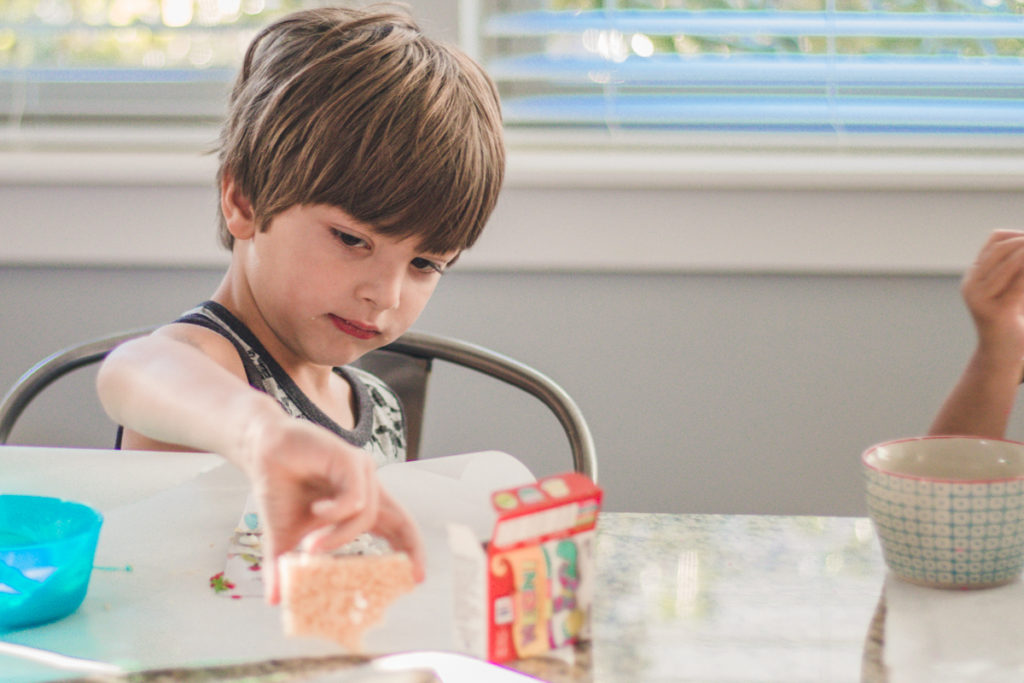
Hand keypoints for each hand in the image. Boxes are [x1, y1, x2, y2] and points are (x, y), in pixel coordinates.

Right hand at [239, 417, 424, 603]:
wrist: (259, 451)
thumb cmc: (279, 489)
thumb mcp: (284, 535)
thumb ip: (283, 567)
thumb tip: (273, 602)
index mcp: (358, 505)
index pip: (395, 529)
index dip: (409, 552)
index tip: (416, 580)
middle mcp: (367, 489)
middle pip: (402, 520)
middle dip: (411, 548)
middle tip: (412, 577)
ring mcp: (361, 472)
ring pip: (366, 516)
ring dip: (339, 537)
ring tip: (311, 548)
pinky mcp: (351, 459)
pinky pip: (355, 497)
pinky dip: (336, 512)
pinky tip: (316, 511)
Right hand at [961, 229, 1023, 365]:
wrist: (1001, 354)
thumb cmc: (1011, 320)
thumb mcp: (1011, 288)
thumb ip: (1015, 270)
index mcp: (973, 275)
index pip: (995, 240)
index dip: (1018, 233)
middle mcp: (971, 284)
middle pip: (1001, 248)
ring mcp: (979, 298)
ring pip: (1009, 263)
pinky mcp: (994, 312)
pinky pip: (1019, 285)